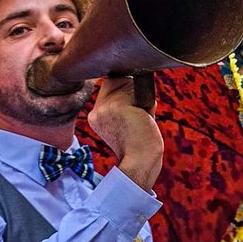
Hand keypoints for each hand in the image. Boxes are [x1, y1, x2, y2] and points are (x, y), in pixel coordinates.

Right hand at [87, 76, 163, 191]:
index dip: (125, 90)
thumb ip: (123, 103)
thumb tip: (136, 80)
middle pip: (118, 80)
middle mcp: (97, 111)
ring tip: (142, 119)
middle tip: (139, 117)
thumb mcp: (123, 122)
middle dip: (134, 92)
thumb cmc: (139, 144)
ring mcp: (106, 107)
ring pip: (130, 83)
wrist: (141, 162)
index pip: (108, 85)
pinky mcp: (119, 106)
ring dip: (142, 98)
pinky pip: (139, 90)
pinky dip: (147, 103)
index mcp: (95, 116)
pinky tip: (145, 119)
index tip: (133, 109)